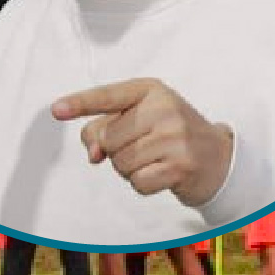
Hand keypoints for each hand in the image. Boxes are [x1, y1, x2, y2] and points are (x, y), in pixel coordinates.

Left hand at [51, 79, 233, 205]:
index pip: (108, 96)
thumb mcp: (139, 119)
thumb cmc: (169, 135)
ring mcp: (175, 136)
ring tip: (154, 159)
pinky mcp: (181, 165)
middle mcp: (164, 108)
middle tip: (144, 146)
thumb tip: (94, 152)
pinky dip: (143, 184)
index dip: (80, 103)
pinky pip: (137, 182)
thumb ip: (105, 128)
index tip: (56, 110)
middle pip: (108, 138)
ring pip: (120, 162)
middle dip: (117, 150)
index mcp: (150, 90)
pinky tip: (161, 174)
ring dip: (130, 168)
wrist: (218, 158)